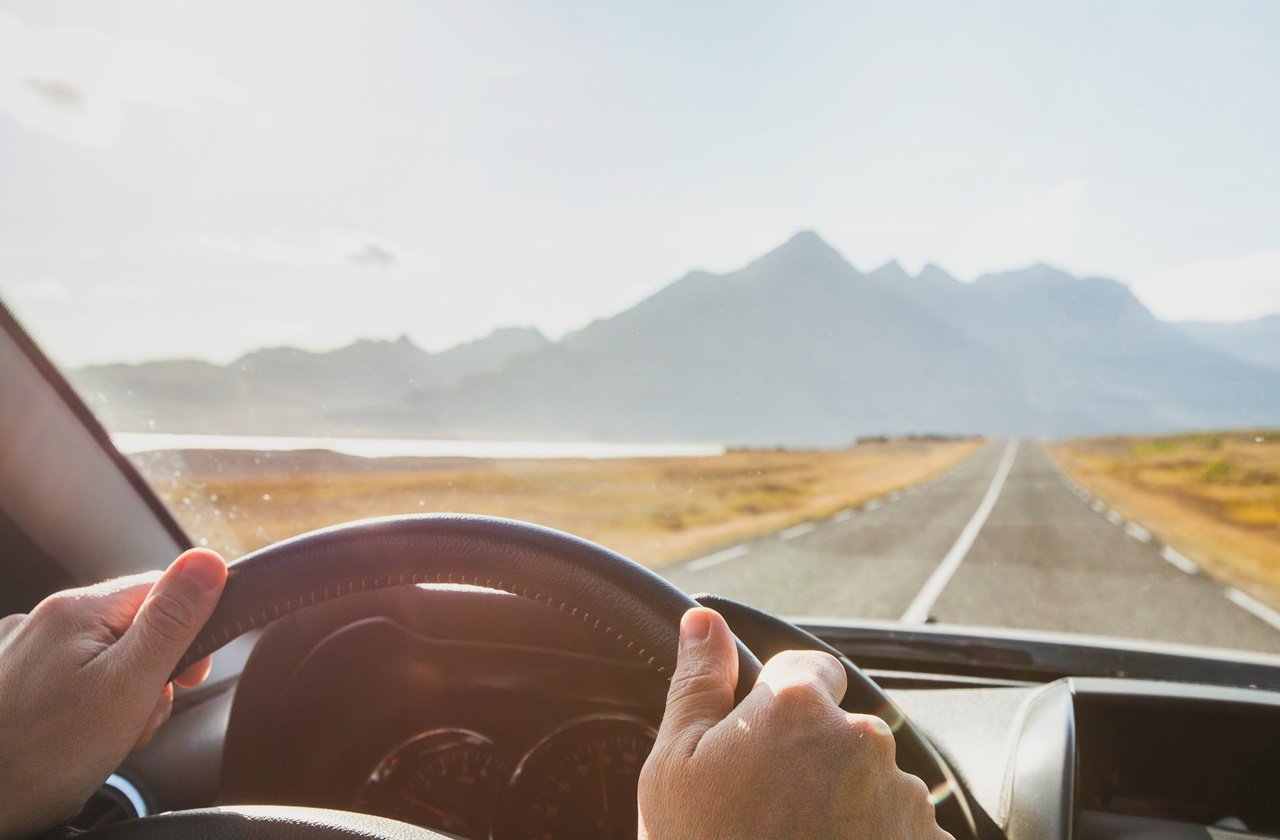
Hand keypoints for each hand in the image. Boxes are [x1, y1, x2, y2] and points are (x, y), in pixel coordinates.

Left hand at [0, 549, 226, 839]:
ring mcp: (18, 653)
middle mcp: (42, 621)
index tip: (190, 678)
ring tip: (103, 740)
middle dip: (150, 677)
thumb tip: (207, 561)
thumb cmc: (43, 758)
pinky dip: (84, 709)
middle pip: (132, 629)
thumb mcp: (128, 687)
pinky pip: (69, 681)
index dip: (189, 632)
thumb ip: (171, 622)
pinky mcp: (8, 684)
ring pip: (102, 660)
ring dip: (119, 699)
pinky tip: (75, 739)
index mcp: (76, 610)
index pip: (161, 590)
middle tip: (136, 721)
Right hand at [638, 608, 951, 838]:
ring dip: (845, 802)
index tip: (758, 746)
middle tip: (767, 811)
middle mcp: (863, 740)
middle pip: (842, 726)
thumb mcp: (673, 769)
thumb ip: (697, 684)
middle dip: (812, 757)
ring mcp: (903, 798)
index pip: (808, 667)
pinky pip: (901, 827)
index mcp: (797, 706)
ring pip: (872, 778)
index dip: (779, 704)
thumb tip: (704, 621)